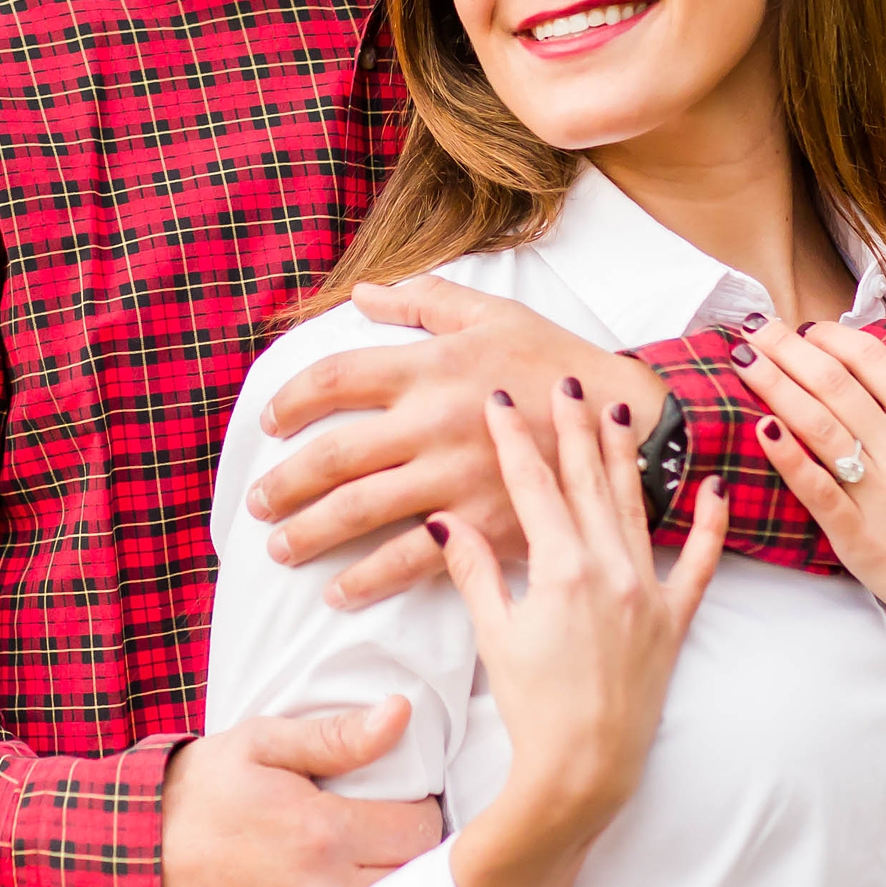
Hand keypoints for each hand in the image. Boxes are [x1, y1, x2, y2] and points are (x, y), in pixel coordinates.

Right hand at [159, 698, 443, 886]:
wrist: (127, 865)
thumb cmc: (196, 797)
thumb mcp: (259, 746)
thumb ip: (336, 736)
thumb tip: (401, 713)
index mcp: (322, 832)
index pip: (420, 830)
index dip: (418, 812)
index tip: (400, 806)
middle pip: (413, 884)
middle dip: (409, 859)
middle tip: (385, 840)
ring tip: (365, 875)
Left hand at [251, 277, 668, 608]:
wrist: (628, 423)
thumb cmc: (557, 363)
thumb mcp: (493, 315)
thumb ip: (423, 301)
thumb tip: (361, 295)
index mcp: (430, 367)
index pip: (333, 379)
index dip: (289, 401)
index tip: (270, 422)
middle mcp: (432, 422)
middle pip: (332, 456)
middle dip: (283, 484)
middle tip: (257, 502)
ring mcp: (455, 477)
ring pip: (358, 510)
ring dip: (308, 533)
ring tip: (279, 547)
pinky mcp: (483, 524)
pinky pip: (410, 558)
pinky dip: (366, 579)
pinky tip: (338, 592)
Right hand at [427, 380, 725, 886]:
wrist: (584, 770)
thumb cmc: (534, 708)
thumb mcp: (495, 635)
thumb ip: (474, 572)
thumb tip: (442, 523)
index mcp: (561, 568)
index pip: (532, 485)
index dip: (514, 438)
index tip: (501, 400)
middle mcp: (609, 569)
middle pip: (587, 481)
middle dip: (574, 427)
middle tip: (566, 382)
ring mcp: (647, 591)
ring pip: (636, 506)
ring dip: (626, 455)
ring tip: (621, 409)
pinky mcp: (674, 621)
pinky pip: (701, 564)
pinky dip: (710, 524)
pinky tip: (713, 486)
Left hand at [735, 312, 885, 666]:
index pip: (873, 361)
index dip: (833, 336)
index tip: (807, 327)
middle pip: (834, 385)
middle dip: (788, 350)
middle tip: (756, 328)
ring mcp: (879, 494)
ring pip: (817, 427)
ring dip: (775, 387)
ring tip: (742, 359)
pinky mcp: (859, 538)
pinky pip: (816, 491)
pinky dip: (787, 459)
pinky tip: (760, 429)